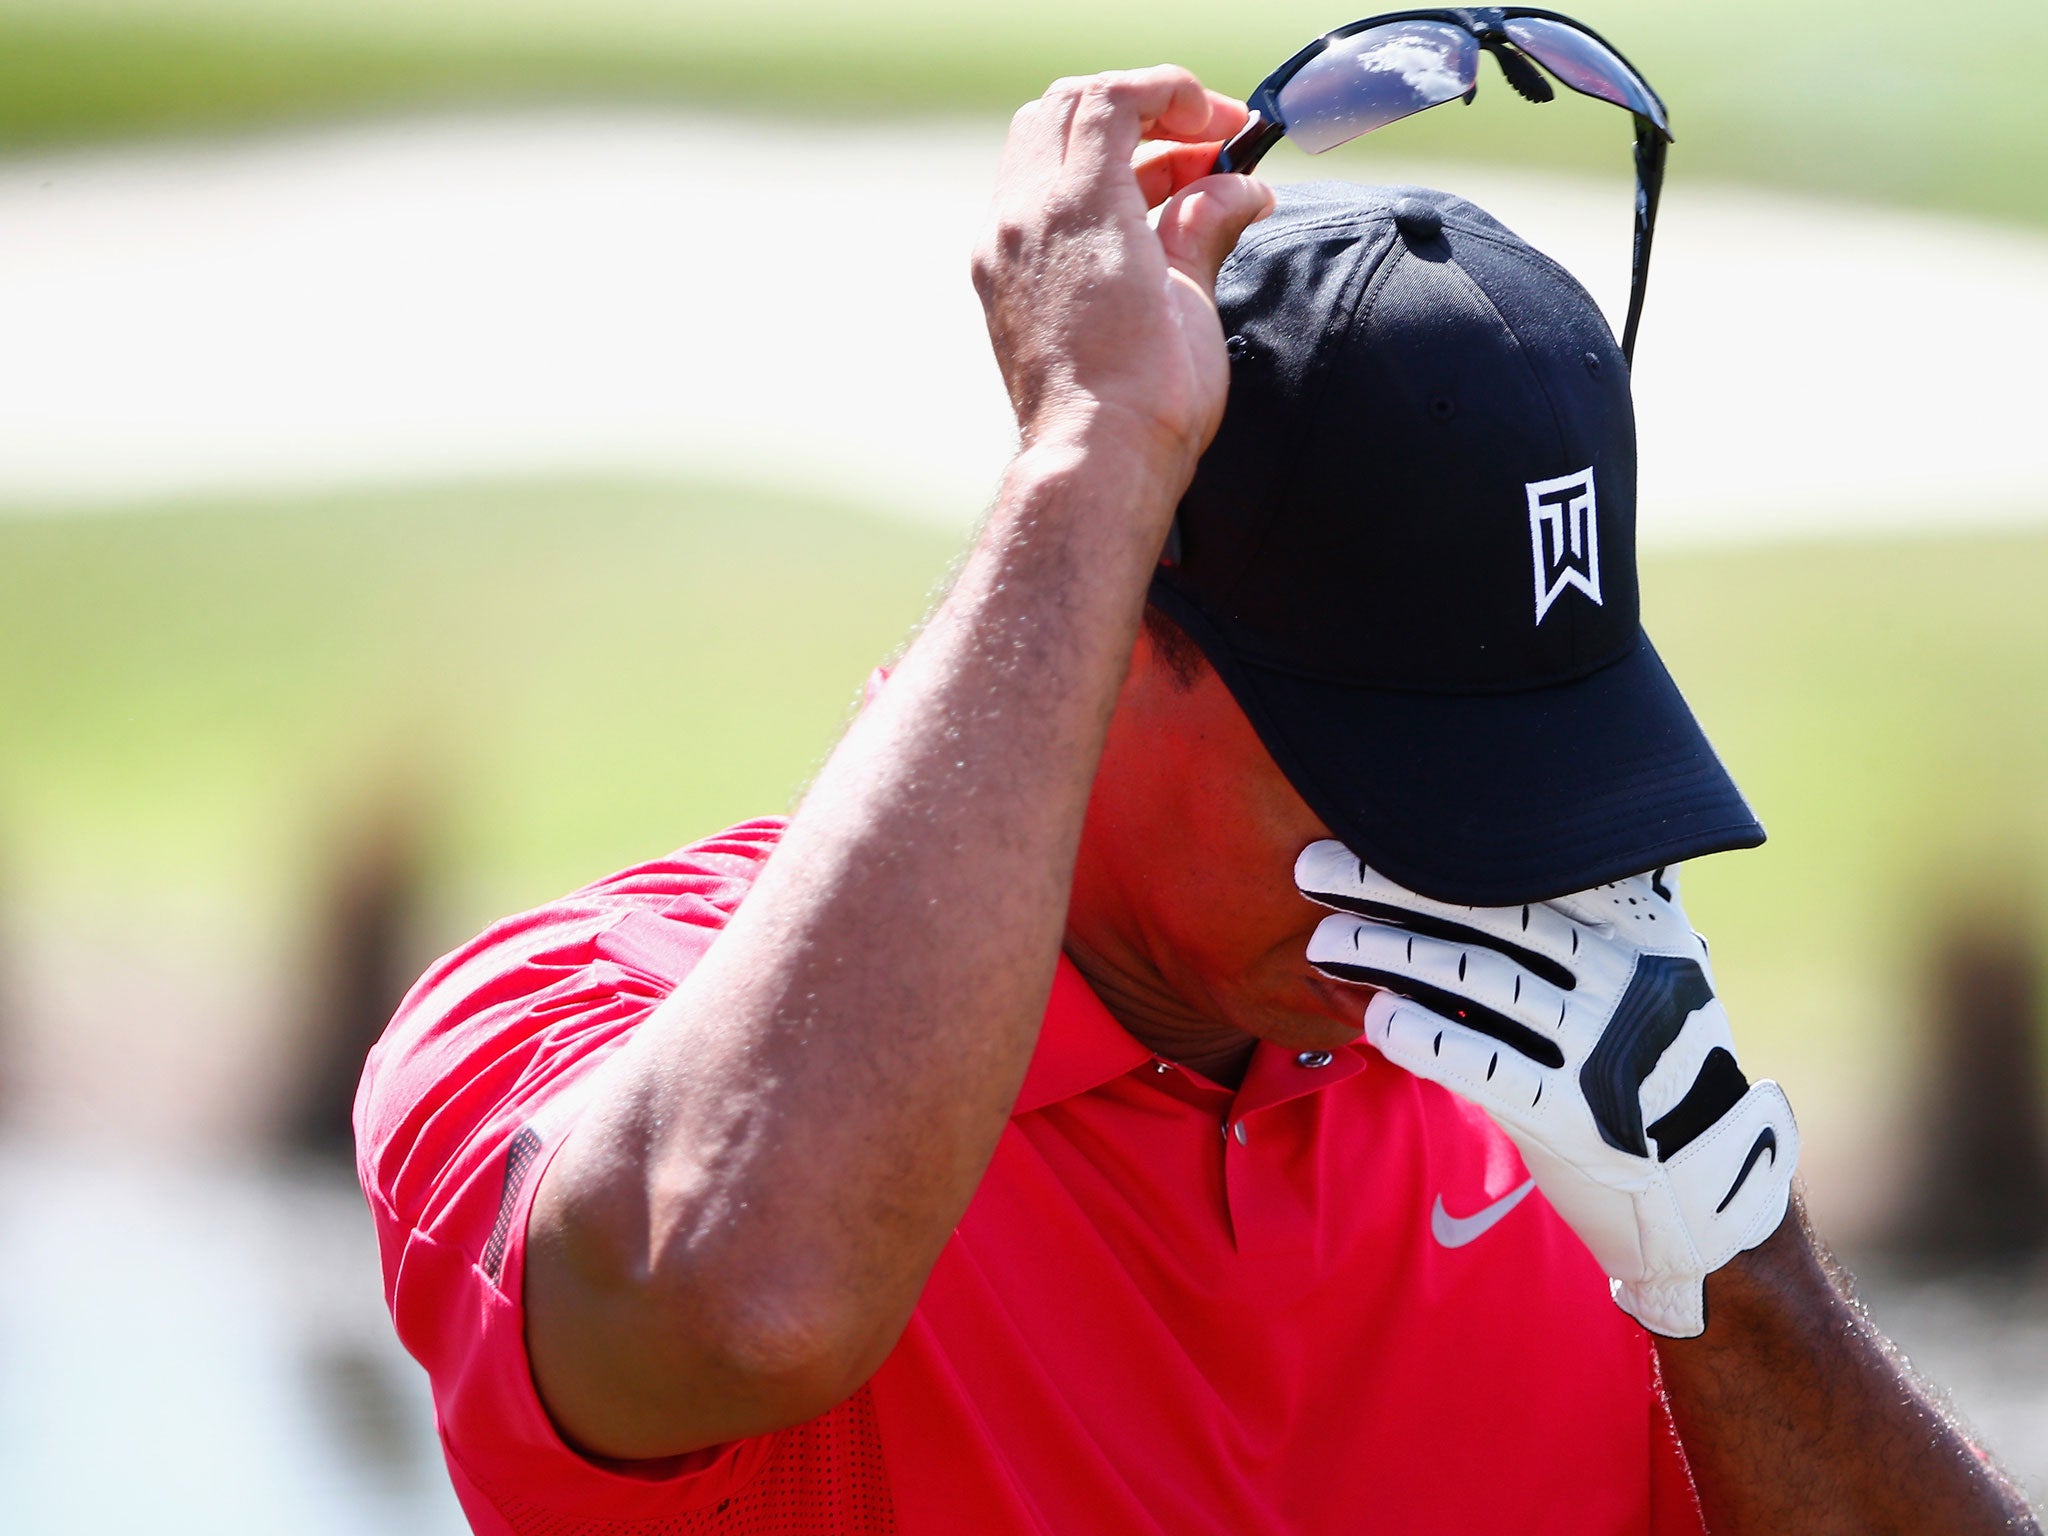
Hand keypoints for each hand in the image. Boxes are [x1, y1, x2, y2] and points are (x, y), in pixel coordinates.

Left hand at [973, 66, 1275, 474]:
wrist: (1095, 463)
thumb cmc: (1152, 394)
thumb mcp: (1194, 293)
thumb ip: (1207, 219)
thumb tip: (1239, 187)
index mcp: (1079, 206)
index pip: (1111, 98)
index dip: (1172, 93)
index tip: (1221, 122)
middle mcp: (1026, 216)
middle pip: (1067, 108)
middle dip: (1139, 108)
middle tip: (1201, 141)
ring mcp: (1003, 248)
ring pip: (1040, 146)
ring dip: (1106, 144)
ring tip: (1176, 182)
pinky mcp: (997, 280)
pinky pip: (1029, 197)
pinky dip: (1077, 186)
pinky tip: (1130, 219)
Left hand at [1296, 842, 1798, 1337]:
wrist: (1698, 1187)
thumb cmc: (1645, 1061)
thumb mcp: (1653, 971)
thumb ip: (1607, 906)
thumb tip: (1555, 809)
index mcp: (1641, 927)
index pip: (1524, 868)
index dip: (1436, 844)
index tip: (1365, 816)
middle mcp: (1627, 976)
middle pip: (1488, 912)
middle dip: (1389, 884)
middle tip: (1311, 867)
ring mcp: (1605, 1046)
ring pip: (1477, 980)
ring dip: (1388, 953)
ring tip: (1323, 941)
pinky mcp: (1578, 1117)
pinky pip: (1488, 1067)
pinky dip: (1428, 1038)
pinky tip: (1376, 1018)